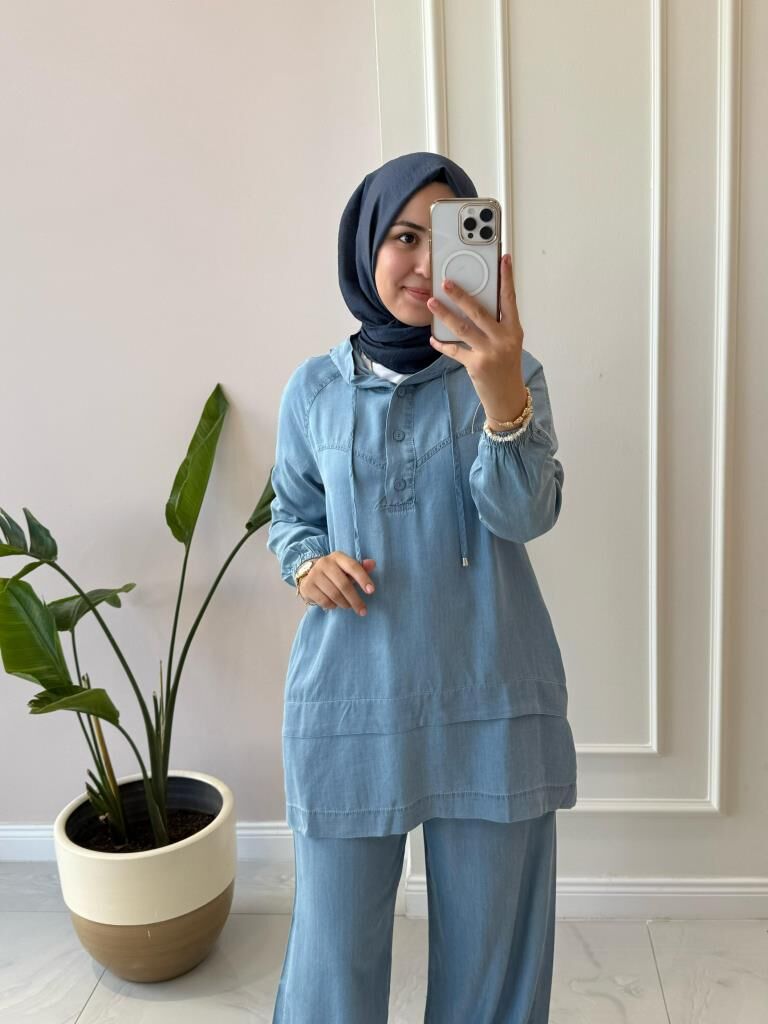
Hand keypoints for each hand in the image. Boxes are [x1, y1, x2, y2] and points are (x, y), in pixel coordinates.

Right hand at [299, 553, 375, 615]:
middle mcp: (324, 563)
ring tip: (349, 606)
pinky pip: (324, 601)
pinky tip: (335, 604)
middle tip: (363, 610)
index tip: (371, 591)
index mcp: (337, 557)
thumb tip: (372, 564)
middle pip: (344, 584)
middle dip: (355, 600)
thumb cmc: (334, 572)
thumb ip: (361, 567)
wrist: (308, 574)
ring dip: (344, 604)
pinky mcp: (307, 586)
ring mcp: (314, 574)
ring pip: (334, 595)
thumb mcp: (346, 568)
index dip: (363, 579)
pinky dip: (333, 606)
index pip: (353, 567)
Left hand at [427, 253, 527, 424]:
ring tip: (432, 303)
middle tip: (446, 282)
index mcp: (514, 330)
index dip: (507, 278)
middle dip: (461, 295)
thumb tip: (473, 306)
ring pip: (463, 328)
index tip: (503, 259)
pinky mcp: (476, 365)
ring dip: (445, 314)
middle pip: (479, 311)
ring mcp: (489, 352)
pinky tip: (433, 338)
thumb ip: (497, 325)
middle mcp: (503, 339)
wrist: (507, 397)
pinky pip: (455, 350)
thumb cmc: (507, 367)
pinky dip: (442, 344)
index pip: (510, 299)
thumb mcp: (509, 343)